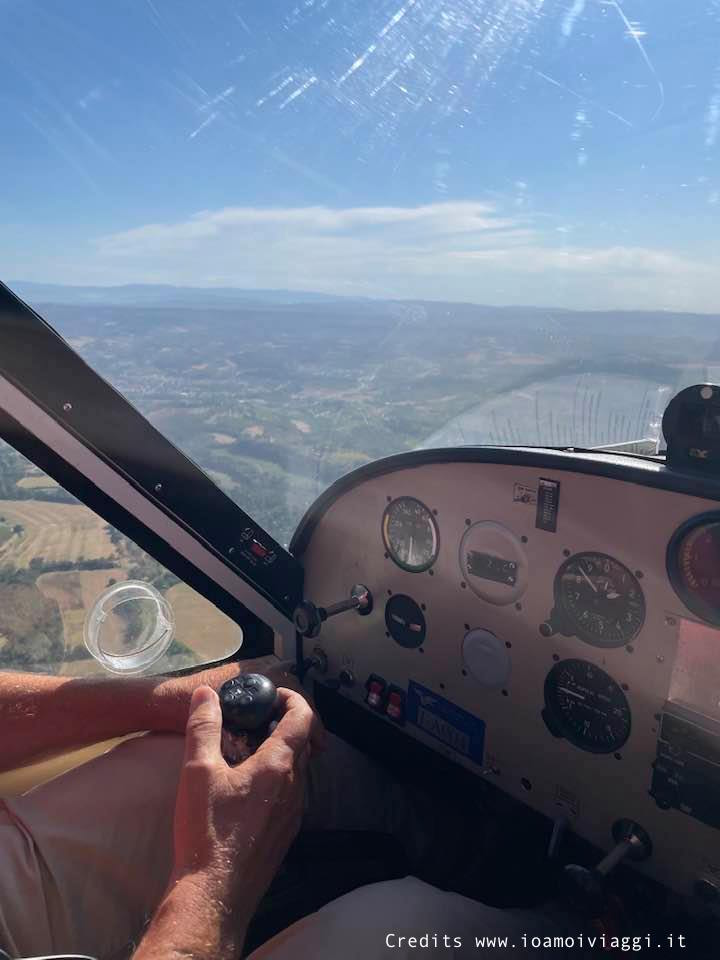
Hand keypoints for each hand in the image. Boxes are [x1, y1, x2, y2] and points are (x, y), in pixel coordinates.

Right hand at [171, 684, 321, 929]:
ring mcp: (294, 813)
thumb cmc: (207, 830)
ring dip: (280, 753)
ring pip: (297, 771)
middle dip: (283, 724)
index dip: (292, 699)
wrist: (214, 893)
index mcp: (279, 765)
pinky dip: (277, 780)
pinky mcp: (286, 834)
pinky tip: (247, 789)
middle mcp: (295, 787)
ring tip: (247, 752)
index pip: (303, 718)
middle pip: (302, 742)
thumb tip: (206, 694)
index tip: (271, 695)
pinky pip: (290, 795)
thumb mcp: (197, 770)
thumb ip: (203, 726)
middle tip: (254, 720)